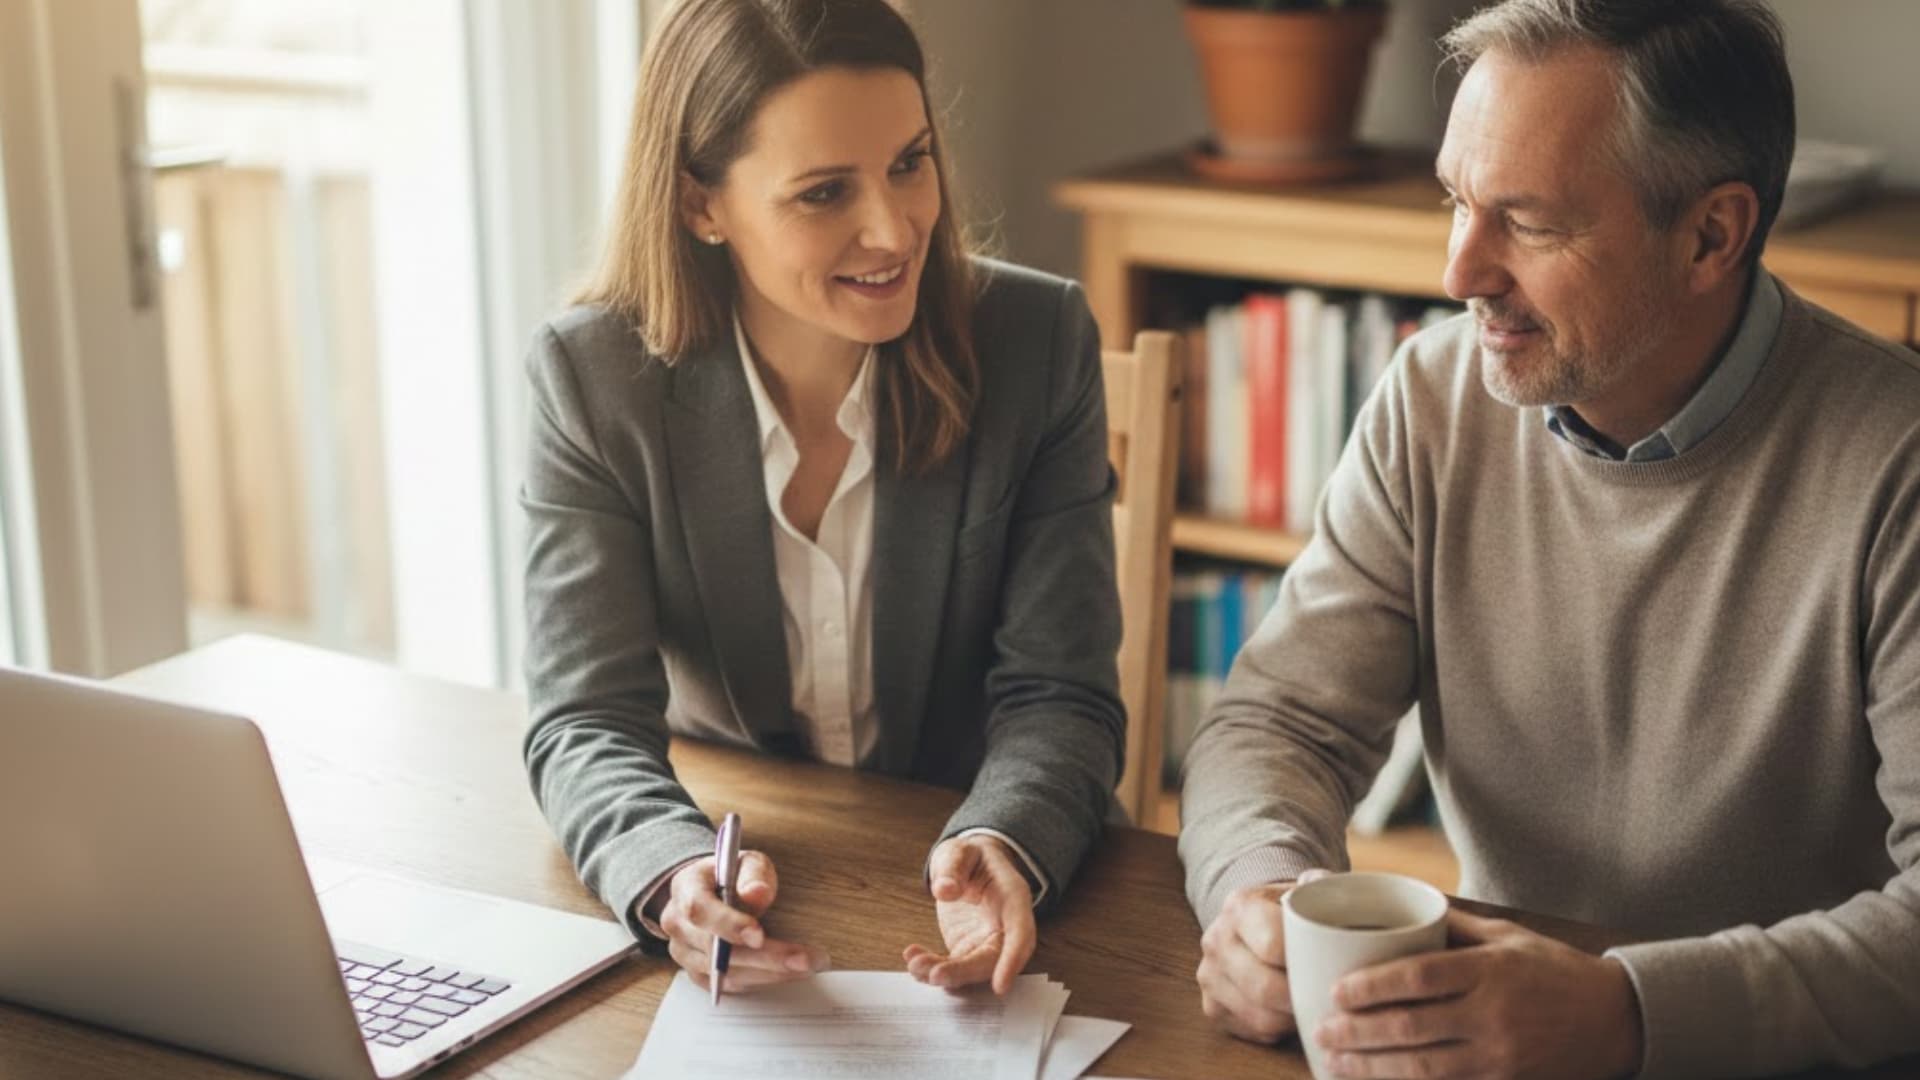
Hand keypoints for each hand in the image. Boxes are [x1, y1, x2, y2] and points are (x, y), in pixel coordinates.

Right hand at [652, 850, 828, 992]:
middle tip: (803, 959)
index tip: (759, 935)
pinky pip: (729, 985)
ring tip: (806, 966)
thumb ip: (753, 874)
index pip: (699, 910)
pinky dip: (760, 980)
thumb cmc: (732, 874)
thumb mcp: (747, 861)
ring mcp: (684, 952)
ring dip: (769, 973)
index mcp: (685, 887)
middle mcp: (678, 923)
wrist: (713, 890)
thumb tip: (757, 893)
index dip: (728, 925)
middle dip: (763, 957)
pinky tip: (787, 972)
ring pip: (724, 973)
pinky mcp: (698, 974)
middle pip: (715, 949)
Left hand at [902, 835, 1035, 993]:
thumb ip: (954, 868)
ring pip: (972, 969)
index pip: (1020, 932)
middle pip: (993, 959)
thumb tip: (945, 890)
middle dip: (965, 972)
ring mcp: (986, 940)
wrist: (969, 865)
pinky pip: (954, 965)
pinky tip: (913, 959)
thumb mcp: (960, 851)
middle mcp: (1005, 925)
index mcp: (1013, 897)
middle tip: (935, 974)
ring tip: (916, 964)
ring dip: (945, 974)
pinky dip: (933, 968)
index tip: (1000, 986)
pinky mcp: (967, 948)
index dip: (1012, 960)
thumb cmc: (971, 857)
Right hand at [1196, 869, 1331, 1042]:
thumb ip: (1323, 887)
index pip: (1273, 945)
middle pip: (1265, 988)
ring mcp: (1210, 975)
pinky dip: (1279, 1029)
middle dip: (1302, 998)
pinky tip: (1291, 1013)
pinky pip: (1252, 1030)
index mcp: (1239, 906)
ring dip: (1292, 1018)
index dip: (1307, 962)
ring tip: (1313, 1005)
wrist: (1253, 920)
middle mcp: (1216, 940)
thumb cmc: (1289, 911)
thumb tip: (1334, 892)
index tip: (1331, 966)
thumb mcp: (1306, 889)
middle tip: (1328, 998)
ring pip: (1260, 1016)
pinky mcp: (1211, 1005)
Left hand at [1312, 909, 1642, 1078]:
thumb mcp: (1505, 937)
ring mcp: (1501, 1056)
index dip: (1373, 987)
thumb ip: (1450, 926)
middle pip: (1411, 1028)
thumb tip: (1389, 897)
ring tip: (1335, 1063)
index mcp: (1489, 970)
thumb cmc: (1552, 969)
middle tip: (1321, 1031)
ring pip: (1424, 1069)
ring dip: (1373, 1069)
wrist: (1617, 1019)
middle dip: (1358, 1033)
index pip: (1419, 978)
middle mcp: (1493, 1015)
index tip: (1337, 991)